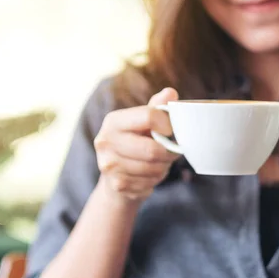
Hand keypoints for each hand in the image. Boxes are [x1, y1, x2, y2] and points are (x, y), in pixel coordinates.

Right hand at [94, 88, 180, 202]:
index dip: (167, 124)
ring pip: (153, 168)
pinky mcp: (117, 184)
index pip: (148, 116)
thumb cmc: (134, 144)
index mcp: (113, 121)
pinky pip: (149, 183)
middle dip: (168, 152)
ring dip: (163, 166)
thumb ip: (156, 108)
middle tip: (173, 151)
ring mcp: (108, 165)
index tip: (172, 130)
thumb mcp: (143, 123)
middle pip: (151, 149)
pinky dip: (155, 179)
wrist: (115, 177)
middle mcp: (105, 141)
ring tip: (159, 162)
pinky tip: (149, 175)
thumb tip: (170, 93)